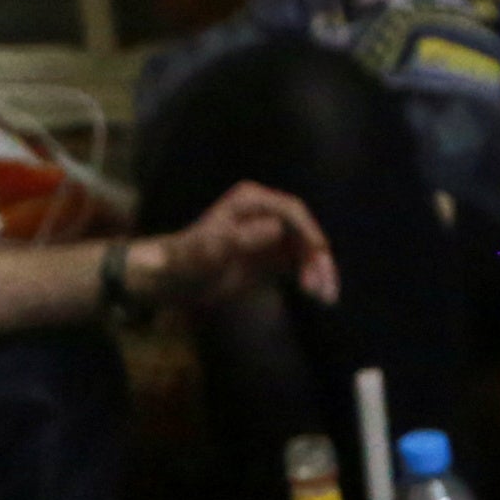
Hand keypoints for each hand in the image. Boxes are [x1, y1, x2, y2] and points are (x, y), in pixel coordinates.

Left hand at [134, 182, 336, 309]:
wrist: (174, 280)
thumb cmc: (187, 260)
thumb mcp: (211, 249)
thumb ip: (241, 238)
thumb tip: (276, 229)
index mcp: (251, 202)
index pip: (290, 211)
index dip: (309, 231)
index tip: (319, 254)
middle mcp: (265, 214)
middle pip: (304, 232)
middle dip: (318, 257)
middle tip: (323, 287)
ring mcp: (271, 236)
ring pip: (307, 250)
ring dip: (320, 272)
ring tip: (325, 298)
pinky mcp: (272, 258)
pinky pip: (300, 266)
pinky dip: (312, 279)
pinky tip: (319, 297)